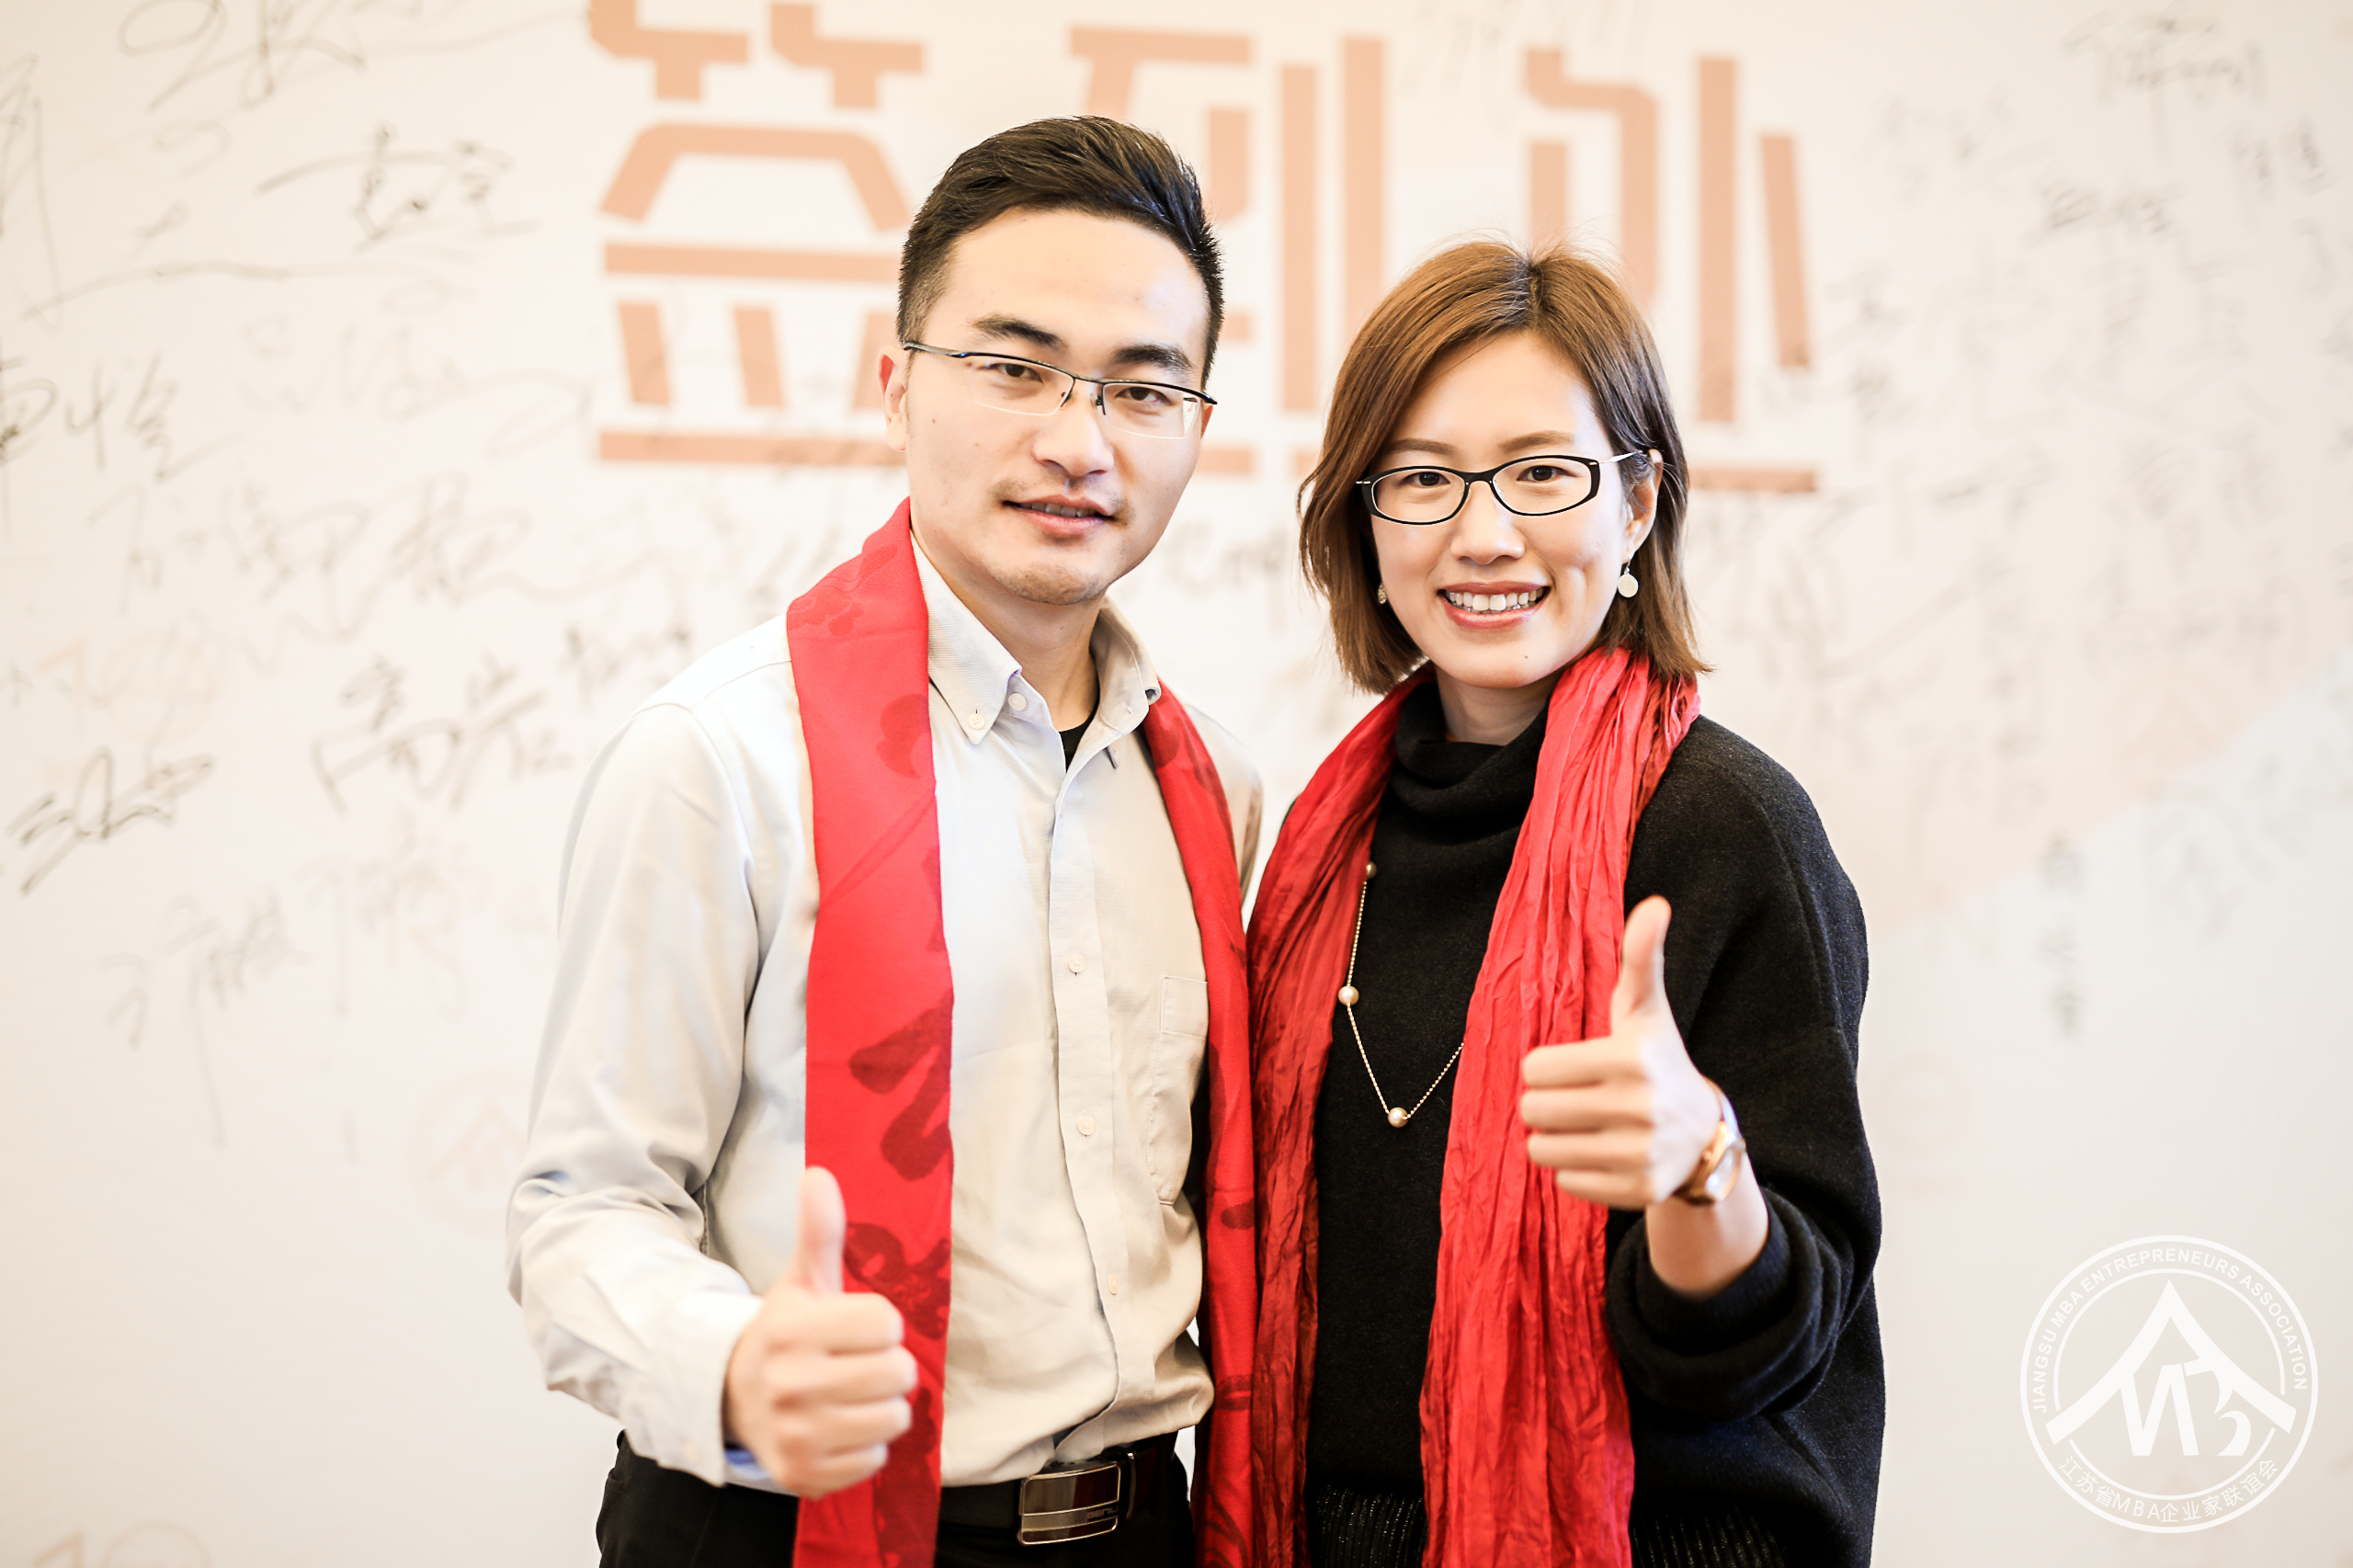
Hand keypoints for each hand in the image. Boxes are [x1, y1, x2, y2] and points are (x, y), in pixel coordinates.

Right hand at [721, 1167, 917, 1495]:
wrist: (732, 1396)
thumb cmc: (786, 1334)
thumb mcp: (801, 1282)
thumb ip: (819, 1231)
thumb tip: (819, 1173)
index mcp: (791, 1330)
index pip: (887, 1324)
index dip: (879, 1324)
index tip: (854, 1327)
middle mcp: (790, 1385)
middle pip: (898, 1374)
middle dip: (887, 1366)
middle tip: (857, 1364)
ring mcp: (795, 1435)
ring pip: (893, 1419)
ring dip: (882, 1407)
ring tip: (851, 1395)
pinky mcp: (803, 1475)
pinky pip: (874, 1461)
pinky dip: (864, 1446)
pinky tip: (837, 1428)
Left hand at [1519, 897, 1720, 1207]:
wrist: (1703, 1137)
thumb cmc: (1657, 1061)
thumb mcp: (1646, 1010)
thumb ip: (1641, 957)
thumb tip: (1654, 903)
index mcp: (1633, 1057)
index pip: (1536, 1068)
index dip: (1545, 1067)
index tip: (1573, 1067)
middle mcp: (1641, 1107)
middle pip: (1533, 1109)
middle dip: (1542, 1103)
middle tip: (1573, 1099)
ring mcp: (1641, 1153)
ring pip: (1542, 1150)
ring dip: (1551, 1139)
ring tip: (1582, 1126)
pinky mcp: (1638, 1190)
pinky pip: (1565, 1182)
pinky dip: (1573, 1170)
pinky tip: (1602, 1153)